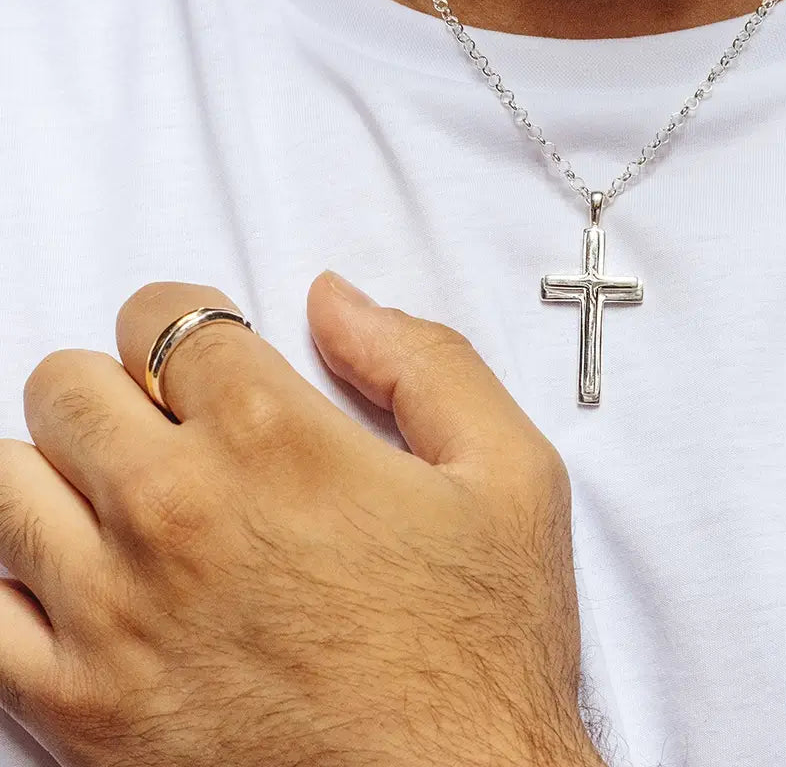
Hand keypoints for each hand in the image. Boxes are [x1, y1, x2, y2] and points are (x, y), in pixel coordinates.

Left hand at [0, 274, 604, 766]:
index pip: (165, 319)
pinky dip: (13, 578)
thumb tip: (336, 300)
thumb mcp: (511, 472)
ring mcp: (113, 613)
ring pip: (4, 481)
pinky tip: (77, 582)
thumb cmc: (482, 647)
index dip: (187, 322)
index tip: (206, 353)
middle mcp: (176, 512)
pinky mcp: (80, 709)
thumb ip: (423, 360)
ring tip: (123, 496)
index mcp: (275, 439)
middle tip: (167, 422)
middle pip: (68, 385)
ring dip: (57, 469)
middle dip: (118, 384)